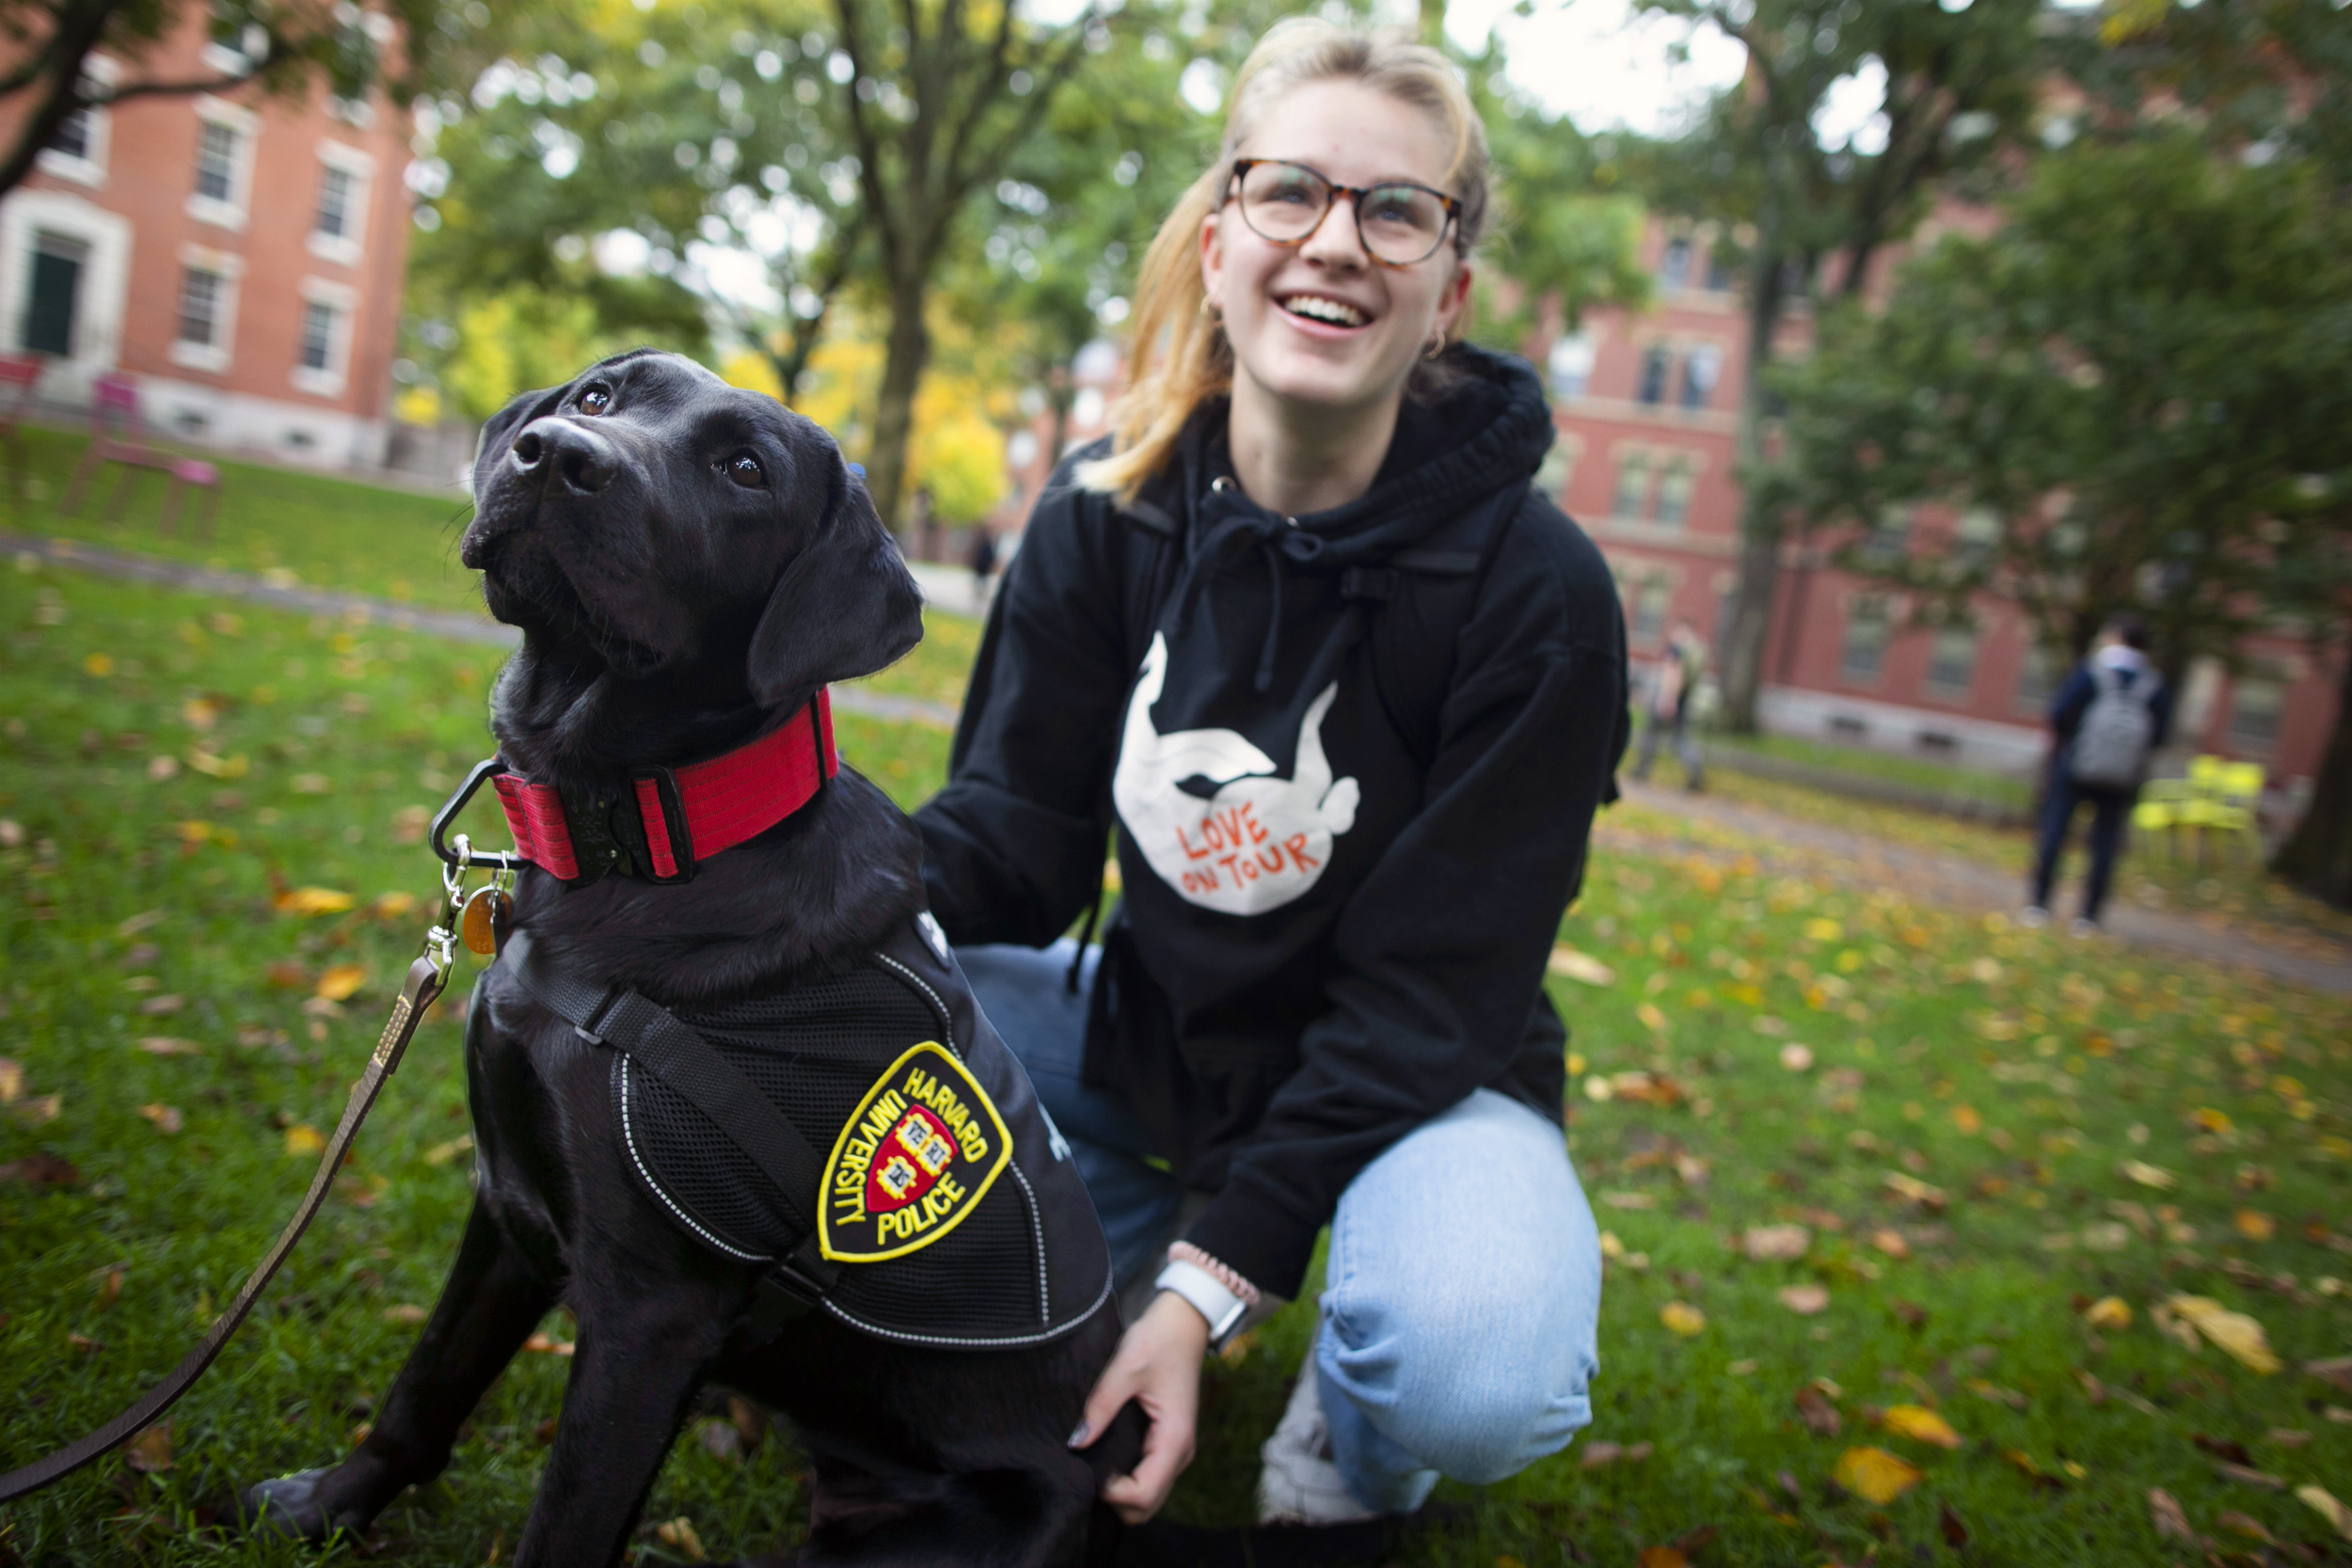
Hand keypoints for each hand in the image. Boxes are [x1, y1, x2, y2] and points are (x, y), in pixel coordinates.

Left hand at [1071, 1289, 1209, 1522]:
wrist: (1183, 1324)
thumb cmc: (1157, 1341)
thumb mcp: (1125, 1367)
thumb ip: (1101, 1406)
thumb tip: (1076, 1442)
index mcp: (1174, 1438)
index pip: (1143, 1494)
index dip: (1111, 1492)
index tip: (1088, 1466)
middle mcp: (1180, 1453)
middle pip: (1146, 1507)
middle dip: (1115, 1499)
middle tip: (1088, 1467)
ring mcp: (1175, 1452)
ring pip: (1147, 1498)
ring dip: (1120, 1491)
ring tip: (1094, 1460)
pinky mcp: (1167, 1445)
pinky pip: (1147, 1479)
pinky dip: (1126, 1480)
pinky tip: (1106, 1455)